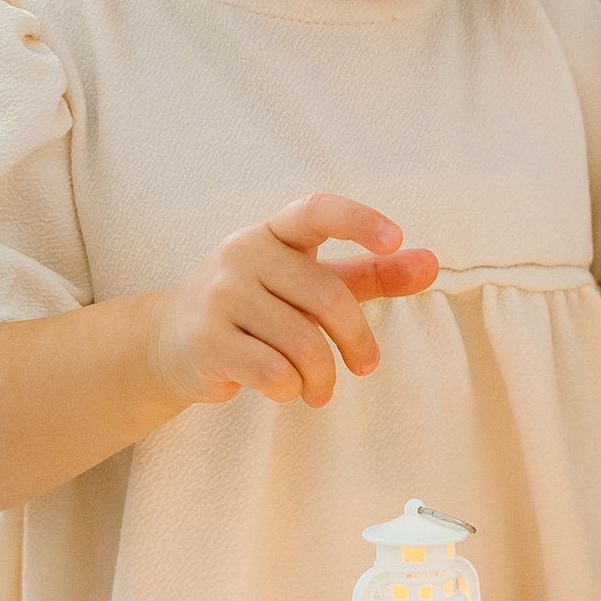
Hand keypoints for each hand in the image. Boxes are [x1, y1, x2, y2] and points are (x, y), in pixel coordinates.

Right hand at [154, 193, 439, 411]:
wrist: (169, 342)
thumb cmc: (255, 308)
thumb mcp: (309, 285)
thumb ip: (370, 274)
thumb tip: (431, 263)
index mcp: (274, 233)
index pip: (317, 211)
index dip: (358, 220)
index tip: (395, 239)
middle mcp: (243, 254)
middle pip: (326, 295)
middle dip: (355, 340)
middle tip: (365, 367)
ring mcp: (220, 295)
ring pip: (301, 341)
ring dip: (322, 376)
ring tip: (319, 390)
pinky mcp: (205, 340)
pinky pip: (272, 371)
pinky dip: (290, 389)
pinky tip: (284, 389)